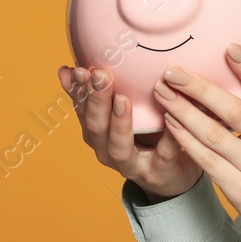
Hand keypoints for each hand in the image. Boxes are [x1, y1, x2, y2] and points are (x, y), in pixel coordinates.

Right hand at [58, 64, 204, 201]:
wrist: (172, 173)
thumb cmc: (145, 136)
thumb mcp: (120, 113)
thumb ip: (99, 92)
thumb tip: (68, 67)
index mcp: (97, 134)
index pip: (82, 111)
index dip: (78, 91)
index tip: (78, 70)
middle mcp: (108, 152)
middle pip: (96, 128)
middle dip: (96, 101)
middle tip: (100, 76)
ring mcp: (133, 165)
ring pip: (119, 147)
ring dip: (119, 123)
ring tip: (122, 99)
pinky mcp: (159, 173)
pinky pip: (163, 155)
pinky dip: (167, 137)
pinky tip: (171, 117)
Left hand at [156, 42, 240, 241]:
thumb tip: (240, 91)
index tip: (230, 47)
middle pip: (232, 109)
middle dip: (199, 87)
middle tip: (172, 70)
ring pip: (214, 133)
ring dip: (183, 111)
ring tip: (162, 93)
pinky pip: (208, 161)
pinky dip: (187, 141)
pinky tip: (171, 126)